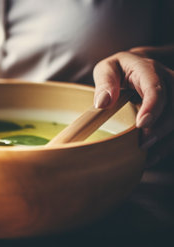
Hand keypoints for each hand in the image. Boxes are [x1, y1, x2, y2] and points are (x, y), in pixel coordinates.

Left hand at [93, 48, 173, 165]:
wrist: (136, 66)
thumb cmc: (118, 70)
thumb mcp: (106, 70)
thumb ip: (104, 83)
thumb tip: (103, 102)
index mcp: (148, 69)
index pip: (155, 87)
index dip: (152, 107)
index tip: (142, 124)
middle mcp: (168, 79)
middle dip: (161, 127)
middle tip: (142, 145)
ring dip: (166, 139)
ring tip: (147, 156)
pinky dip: (167, 144)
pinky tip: (152, 157)